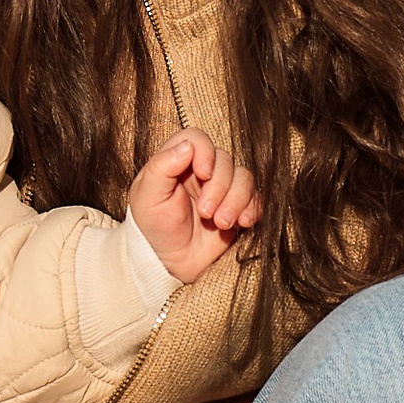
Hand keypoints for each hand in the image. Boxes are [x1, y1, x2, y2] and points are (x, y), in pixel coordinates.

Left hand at [129, 128, 260, 285]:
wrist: (170, 263)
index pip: (197, 139)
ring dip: (237, 200)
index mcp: (177, 161)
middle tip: (206, 213)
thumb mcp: (147, 197)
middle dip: (219, 188)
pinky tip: (241, 223)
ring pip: (244, 178)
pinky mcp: (238, 207)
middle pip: (225, 160)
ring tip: (221, 223)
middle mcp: (202, 171)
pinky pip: (256, 198)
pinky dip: (252, 208)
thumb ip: (162, 166)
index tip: (202, 175)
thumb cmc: (153, 228)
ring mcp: (222, 189)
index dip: (205, 152)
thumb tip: (187, 145)